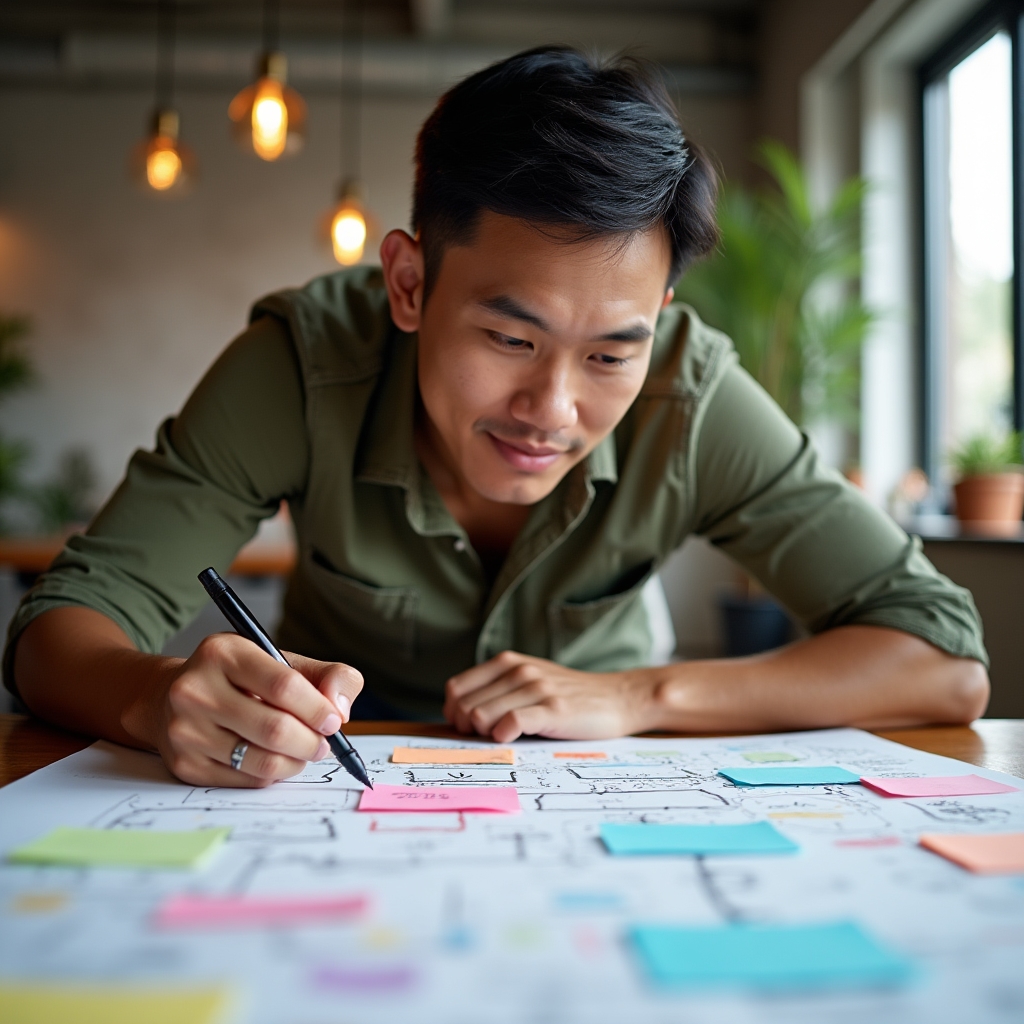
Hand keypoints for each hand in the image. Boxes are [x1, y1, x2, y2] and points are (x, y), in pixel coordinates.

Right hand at [146, 633, 363, 787]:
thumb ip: (327, 675)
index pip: (283, 685)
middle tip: (324, 744)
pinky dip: (272, 774)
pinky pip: (248, 780)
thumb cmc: (240, 678)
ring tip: (303, 752)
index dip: (318, 709)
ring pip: (263, 762)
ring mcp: (186, 730)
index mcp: (223, 652)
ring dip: (296, 762)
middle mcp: (196, 689)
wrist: (173, 696)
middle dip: (312, 742)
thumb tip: (340, 711)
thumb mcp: (281, 660)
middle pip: (275, 729)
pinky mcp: (185, 764)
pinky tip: (273, 758)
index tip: (334, 721)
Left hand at [443, 650, 657, 741]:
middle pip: (464, 707)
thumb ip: (498, 689)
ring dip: (485, 735)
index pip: (455, 689)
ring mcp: (536, 688)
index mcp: (508, 662)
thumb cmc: (569, 696)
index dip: (454, 713)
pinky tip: (515, 739)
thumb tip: (458, 715)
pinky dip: (504, 736)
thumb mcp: (529, 681)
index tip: (468, 728)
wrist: (617, 698)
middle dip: (468, 729)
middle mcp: (519, 671)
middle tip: (488, 737)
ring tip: (504, 737)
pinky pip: (511, 724)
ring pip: (481, 716)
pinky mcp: (553, 709)